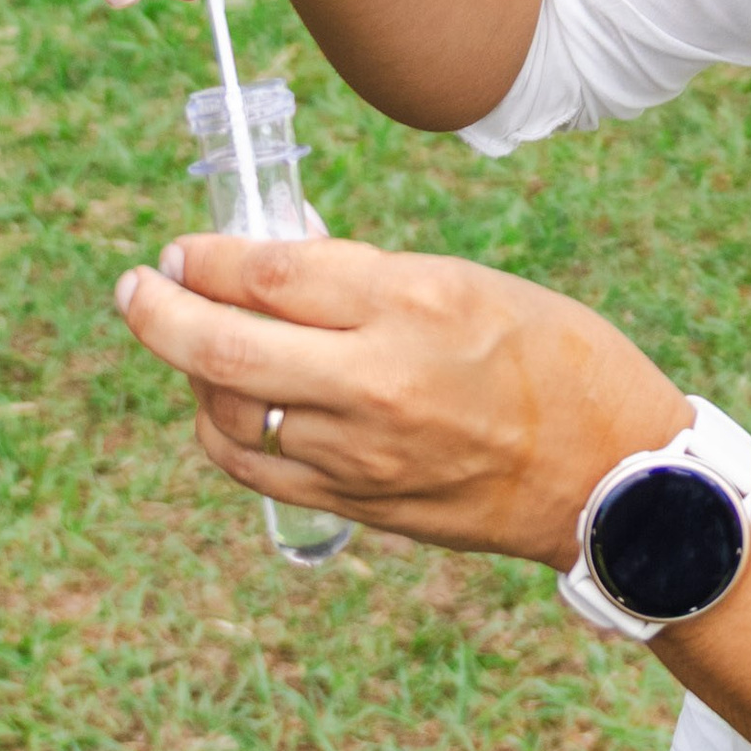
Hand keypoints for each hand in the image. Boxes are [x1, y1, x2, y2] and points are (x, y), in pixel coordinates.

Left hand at [111, 231, 692, 562]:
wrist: (614, 479)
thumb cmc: (557, 360)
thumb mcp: (471, 285)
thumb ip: (368, 279)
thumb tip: (273, 263)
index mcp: (413, 303)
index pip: (269, 271)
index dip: (209, 254)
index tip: (186, 246)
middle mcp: (376, 380)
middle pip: (221, 345)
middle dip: (156, 310)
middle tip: (135, 288)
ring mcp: (360, 453)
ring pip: (225, 409)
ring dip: (189, 369)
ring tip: (193, 342)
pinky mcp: (357, 504)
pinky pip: (252, 466)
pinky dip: (220, 428)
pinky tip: (225, 404)